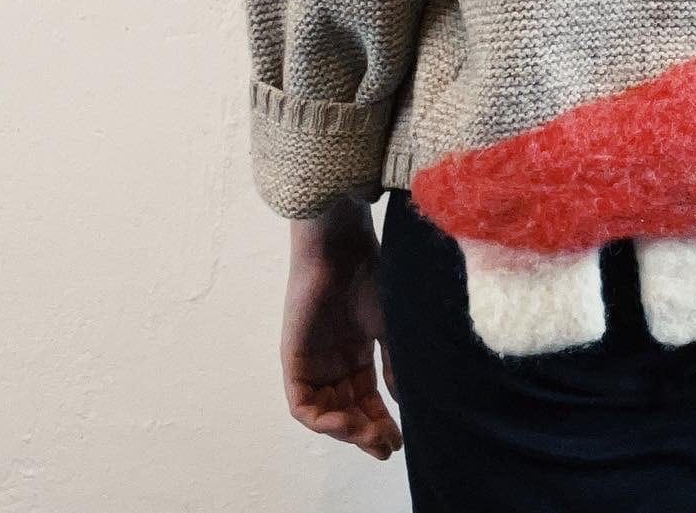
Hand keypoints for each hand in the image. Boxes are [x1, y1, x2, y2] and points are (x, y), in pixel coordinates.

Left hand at [281, 197, 402, 461]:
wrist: (342, 248)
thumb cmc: (370, 275)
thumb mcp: (389, 326)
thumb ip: (394, 364)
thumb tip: (401, 402)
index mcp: (358, 351)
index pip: (367, 398)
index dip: (382, 422)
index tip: (400, 441)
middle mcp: (334, 362)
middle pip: (347, 410)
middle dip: (367, 433)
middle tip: (386, 448)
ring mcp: (313, 362)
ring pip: (326, 413)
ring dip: (347, 432)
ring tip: (370, 438)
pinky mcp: (294, 361)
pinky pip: (302, 405)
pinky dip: (323, 421)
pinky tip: (347, 423)